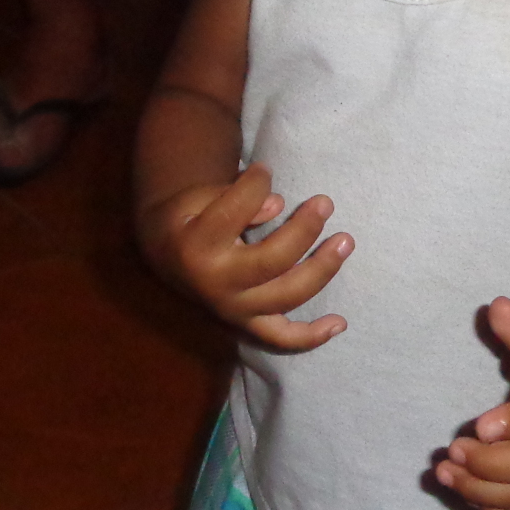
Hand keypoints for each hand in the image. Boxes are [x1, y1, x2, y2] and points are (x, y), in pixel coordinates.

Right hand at [139, 163, 351, 350]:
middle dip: (305, 230)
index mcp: (197, 245)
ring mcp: (233, 310)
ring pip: (286, 296)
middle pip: (272, 260)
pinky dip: (312, 336)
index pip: (237, 211)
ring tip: (345, 241)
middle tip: (325, 203)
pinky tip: (340, 322)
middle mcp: (216, 284)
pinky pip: (281, 339)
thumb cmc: (188, 219)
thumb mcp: (198, 198)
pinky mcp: (246, 325)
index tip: (266, 170)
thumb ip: (236, 197)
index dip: (256, 184)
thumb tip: (278, 205)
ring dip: (322, 270)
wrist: (164, 259)